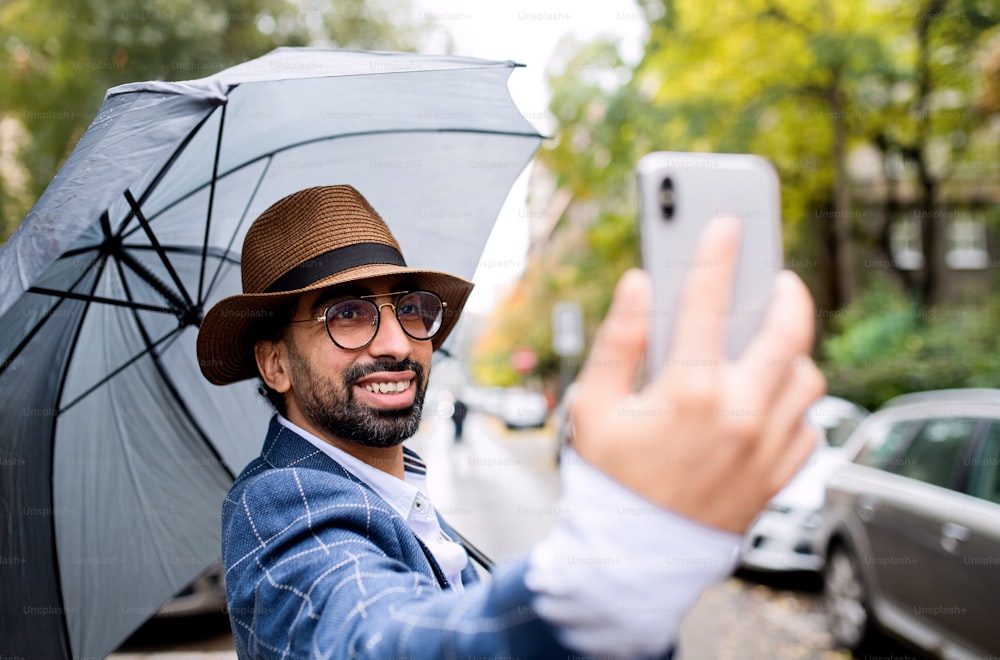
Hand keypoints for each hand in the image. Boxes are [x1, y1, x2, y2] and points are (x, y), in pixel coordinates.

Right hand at [570, 216, 825, 532]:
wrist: (636, 554)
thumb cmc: (610, 478)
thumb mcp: (594, 406)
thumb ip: (618, 340)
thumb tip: (636, 283)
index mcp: (690, 392)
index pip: (708, 302)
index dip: (717, 254)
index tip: (727, 224)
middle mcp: (740, 415)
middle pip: (789, 332)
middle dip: (789, 294)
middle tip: (780, 279)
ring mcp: (766, 447)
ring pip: (807, 378)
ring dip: (794, 352)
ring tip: (772, 340)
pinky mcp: (778, 474)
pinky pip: (809, 425)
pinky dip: (797, 403)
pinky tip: (771, 396)